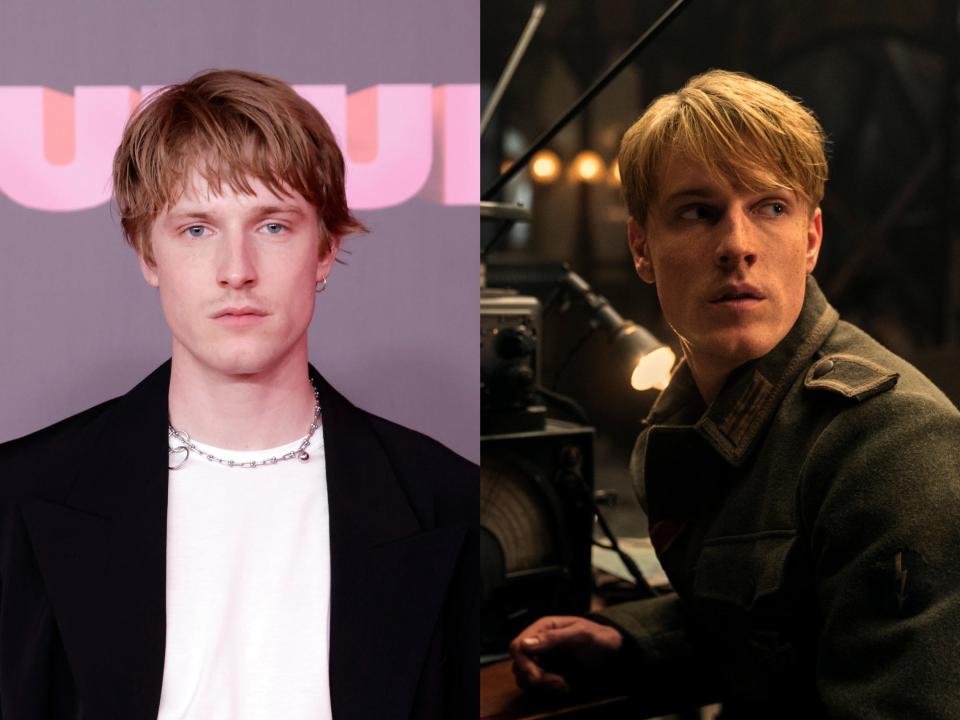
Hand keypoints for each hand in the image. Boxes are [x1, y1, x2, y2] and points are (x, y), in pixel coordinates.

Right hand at [509, 616, 623, 692]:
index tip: (536, 675)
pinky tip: (566, 686)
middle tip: (558, 682)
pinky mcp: (549, 673)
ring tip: (564, 684)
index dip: (522, 662)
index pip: (517, 646)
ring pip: (526, 678)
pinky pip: (538, 686)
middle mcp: (538, 645)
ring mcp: (543, 660)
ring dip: (543, 686)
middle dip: (536, 678)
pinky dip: (549, 690)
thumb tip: (525, 644)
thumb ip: (552, 638)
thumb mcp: (579, 634)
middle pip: (519, 666)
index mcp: (542, 629)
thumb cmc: (598, 637)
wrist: (612, 651)